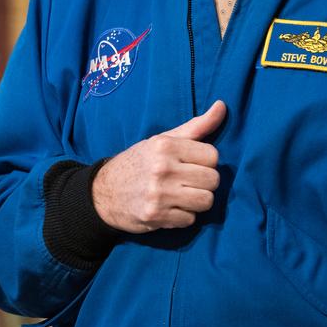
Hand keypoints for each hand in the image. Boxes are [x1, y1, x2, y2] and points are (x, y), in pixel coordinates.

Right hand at [92, 100, 225, 232]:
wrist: (104, 192)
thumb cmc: (139, 162)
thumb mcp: (163, 140)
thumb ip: (196, 126)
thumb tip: (222, 105)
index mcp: (166, 146)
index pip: (212, 155)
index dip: (206, 161)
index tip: (192, 163)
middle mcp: (162, 168)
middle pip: (213, 180)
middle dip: (204, 182)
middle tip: (188, 181)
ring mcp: (159, 194)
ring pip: (206, 201)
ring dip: (197, 201)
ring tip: (182, 195)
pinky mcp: (156, 216)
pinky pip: (190, 220)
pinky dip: (183, 217)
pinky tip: (170, 208)